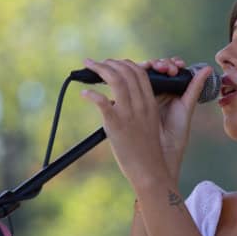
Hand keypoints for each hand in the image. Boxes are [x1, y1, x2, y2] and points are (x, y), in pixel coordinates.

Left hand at [80, 57, 212, 184]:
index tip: (113, 63)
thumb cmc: (152, 152)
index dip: (125, 64)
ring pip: (115, 81)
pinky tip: (84, 94)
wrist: (150, 172)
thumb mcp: (152, 124)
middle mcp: (141, 105)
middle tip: (97, 63)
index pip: (140, 73)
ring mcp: (129, 114)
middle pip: (127, 72)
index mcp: (151, 104)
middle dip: (110, 62)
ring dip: (100, 69)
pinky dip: (92, 95)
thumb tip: (125, 100)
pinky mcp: (116, 125)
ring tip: (89, 66)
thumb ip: (142, 107)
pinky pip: (102, 103)